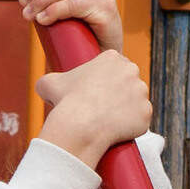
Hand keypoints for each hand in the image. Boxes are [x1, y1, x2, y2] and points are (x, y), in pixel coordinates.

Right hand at [35, 49, 151, 162]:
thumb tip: (43, 85)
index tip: (99, 90)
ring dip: (129, 109)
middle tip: (106, 106)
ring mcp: (141, 93)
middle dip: (122, 92)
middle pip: (130, 81)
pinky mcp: (146, 113)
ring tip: (111, 120)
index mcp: (113, 58)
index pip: (116, 66)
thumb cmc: (65, 102)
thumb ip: (48, 80)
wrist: (80, 126)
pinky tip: (119, 131)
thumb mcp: (49, 83)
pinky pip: (141, 120)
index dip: (108, 79)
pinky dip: (133, 126)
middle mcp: (132, 71)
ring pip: (137, 101)